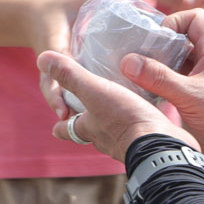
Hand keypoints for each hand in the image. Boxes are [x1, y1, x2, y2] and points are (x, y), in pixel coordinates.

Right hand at [27, 0, 123, 112]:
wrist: (36, 17)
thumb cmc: (59, 9)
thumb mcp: (77, 1)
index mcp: (56, 45)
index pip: (57, 63)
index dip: (61, 77)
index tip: (64, 94)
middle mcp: (51, 62)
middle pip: (51, 87)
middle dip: (57, 102)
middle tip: (67, 118)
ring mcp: (53, 72)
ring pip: (54, 94)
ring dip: (62, 108)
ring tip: (73, 125)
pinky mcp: (58, 76)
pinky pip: (61, 93)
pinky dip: (66, 105)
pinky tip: (79, 121)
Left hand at [38, 49, 193, 162]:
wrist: (162, 146)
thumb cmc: (124, 119)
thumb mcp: (94, 91)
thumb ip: (71, 75)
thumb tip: (41, 58)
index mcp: (89, 128)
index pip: (67, 128)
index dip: (61, 125)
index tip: (55, 124)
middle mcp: (106, 140)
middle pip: (92, 132)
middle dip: (89, 122)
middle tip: (89, 110)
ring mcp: (128, 144)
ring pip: (116, 133)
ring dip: (115, 122)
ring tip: (119, 107)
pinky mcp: (150, 143)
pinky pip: (139, 132)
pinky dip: (138, 124)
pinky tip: (146, 113)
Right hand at [108, 9, 203, 189]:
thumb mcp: (189, 96)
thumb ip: (158, 77)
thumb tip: (129, 61)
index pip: (196, 19)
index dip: (176, 21)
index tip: (157, 39)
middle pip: (183, 40)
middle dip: (160, 45)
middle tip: (138, 55)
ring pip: (178, 64)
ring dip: (159, 66)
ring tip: (136, 73)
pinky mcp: (198, 100)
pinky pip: (177, 83)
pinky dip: (162, 84)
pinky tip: (146, 92)